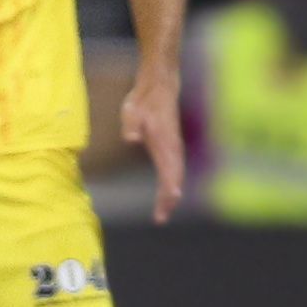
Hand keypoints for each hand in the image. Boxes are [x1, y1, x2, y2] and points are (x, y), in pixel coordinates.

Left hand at [122, 72, 184, 223]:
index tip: (169, 201)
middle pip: (174, 177)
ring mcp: (174, 148)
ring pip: (176, 176)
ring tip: (163, 213)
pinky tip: (167, 196)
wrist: (159, 88)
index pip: (168, 169)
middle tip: (161, 218)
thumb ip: (131, 126)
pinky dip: (171, 185)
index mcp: (163, 142)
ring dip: (171, 195)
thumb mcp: (132, 111)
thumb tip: (130, 139)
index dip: (168, 186)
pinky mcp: (172, 148)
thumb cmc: (143, 101)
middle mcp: (173, 148)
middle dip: (169, 199)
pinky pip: (174, 170)